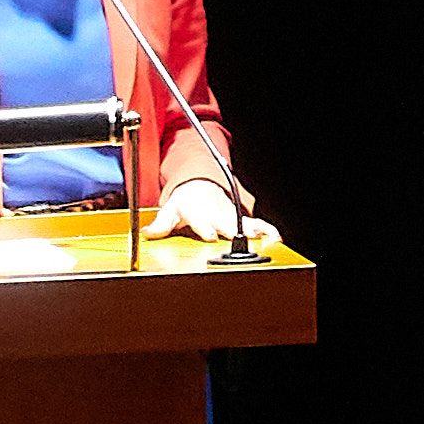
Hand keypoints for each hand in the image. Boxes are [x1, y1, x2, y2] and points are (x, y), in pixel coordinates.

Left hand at [144, 180, 280, 258]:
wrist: (200, 184)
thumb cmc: (185, 200)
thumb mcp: (169, 210)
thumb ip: (160, 225)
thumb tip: (148, 232)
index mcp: (197, 210)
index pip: (201, 220)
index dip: (206, 228)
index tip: (211, 236)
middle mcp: (216, 213)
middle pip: (227, 222)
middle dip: (236, 230)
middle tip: (247, 237)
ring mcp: (230, 214)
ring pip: (244, 222)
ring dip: (256, 230)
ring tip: (267, 238)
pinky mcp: (240, 217)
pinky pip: (256, 223)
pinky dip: (267, 230)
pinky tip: (276, 238)